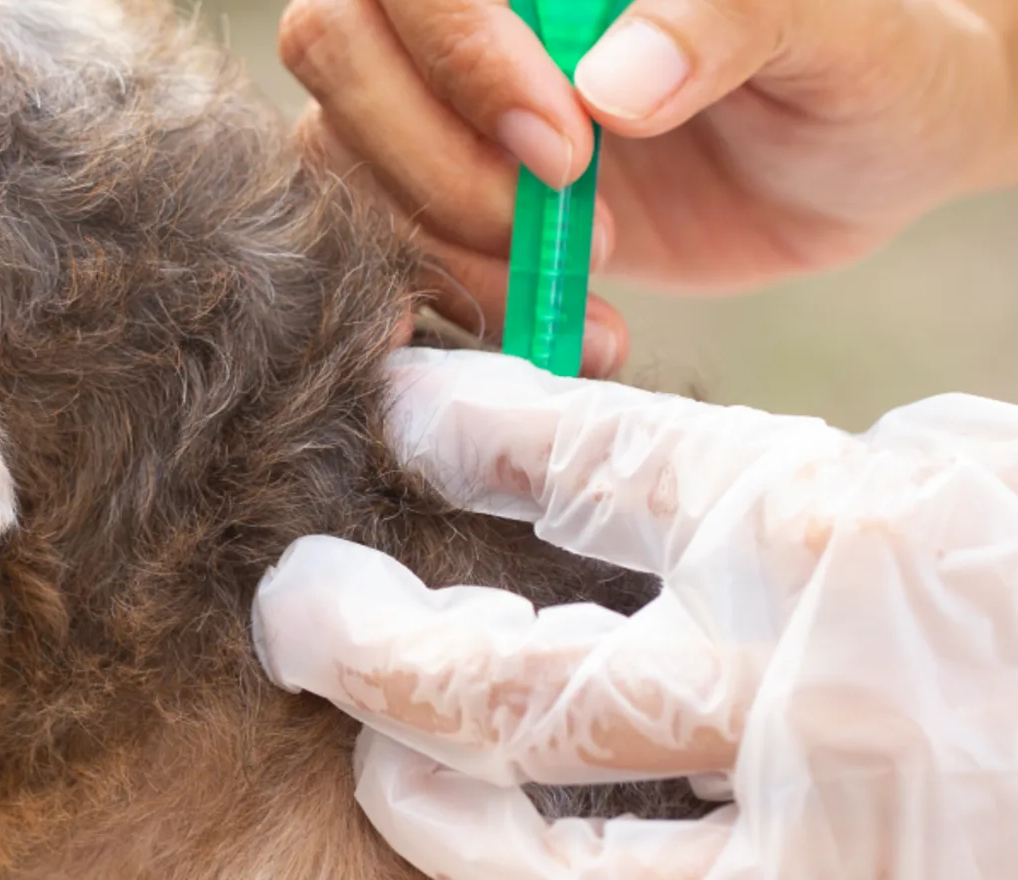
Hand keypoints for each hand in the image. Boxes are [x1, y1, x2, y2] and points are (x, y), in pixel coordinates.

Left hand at [253, 348, 1017, 878]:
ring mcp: (829, 843)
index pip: (585, 465)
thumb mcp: (956, 490)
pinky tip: (490, 855)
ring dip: (432, 800)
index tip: (394, 411)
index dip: (460, 433)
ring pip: (548, 845)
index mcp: (843, 531)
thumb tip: (575, 471)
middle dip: (372, 641)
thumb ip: (785, 494)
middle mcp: (814, 695)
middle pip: (514, 682)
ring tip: (383, 753)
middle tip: (296, 603)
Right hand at [281, 0, 1017, 374]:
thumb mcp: (846, 12)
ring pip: (335, 142)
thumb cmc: (868, 45)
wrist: (873, 143)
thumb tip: (610, 82)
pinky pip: (379, 232)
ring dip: (439, 229)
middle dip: (430, 144)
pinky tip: (565, 321)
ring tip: (588, 273)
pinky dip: (453, 291)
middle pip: (333, 28)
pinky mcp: (445, 177)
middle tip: (565, 203)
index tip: (564, 133)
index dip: (453, 30)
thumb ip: (736, 7)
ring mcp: (440, 77)